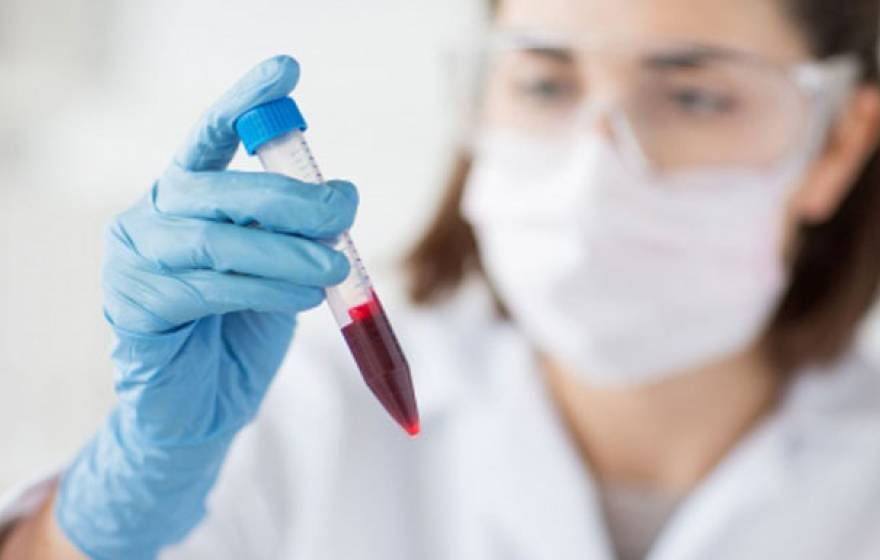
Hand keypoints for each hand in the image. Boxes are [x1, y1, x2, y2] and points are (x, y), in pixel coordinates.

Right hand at [55, 55, 356, 558]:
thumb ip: (296, 230)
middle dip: (291, 198)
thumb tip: (342, 197)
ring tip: (332, 269)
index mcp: (188, 194)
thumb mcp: (280, 266)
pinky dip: (260, 291)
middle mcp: (152, 216)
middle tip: (346, 211)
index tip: (288, 70)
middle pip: (218, 187)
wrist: (209, 402)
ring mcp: (134, 260)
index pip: (212, 134)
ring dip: (285, 253)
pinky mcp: (133, 308)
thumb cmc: (247, 326)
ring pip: (214, 241)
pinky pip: (204, 289)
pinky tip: (299, 300)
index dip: (248, 100)